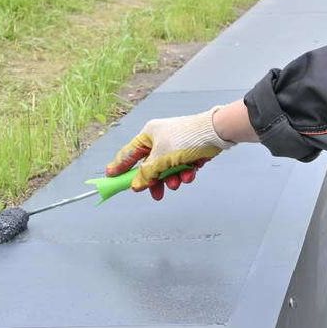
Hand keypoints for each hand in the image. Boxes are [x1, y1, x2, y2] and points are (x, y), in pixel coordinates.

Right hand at [105, 107, 232, 199]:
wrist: (216, 133)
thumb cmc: (185, 139)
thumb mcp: (161, 158)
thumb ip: (147, 173)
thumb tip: (135, 185)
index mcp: (149, 135)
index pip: (129, 153)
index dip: (119, 166)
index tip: (110, 178)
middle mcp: (160, 140)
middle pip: (150, 166)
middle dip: (154, 181)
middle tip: (155, 194)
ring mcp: (175, 147)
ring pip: (167, 170)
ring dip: (171, 179)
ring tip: (176, 183)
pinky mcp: (189, 153)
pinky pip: (181, 168)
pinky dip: (184, 173)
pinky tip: (190, 174)